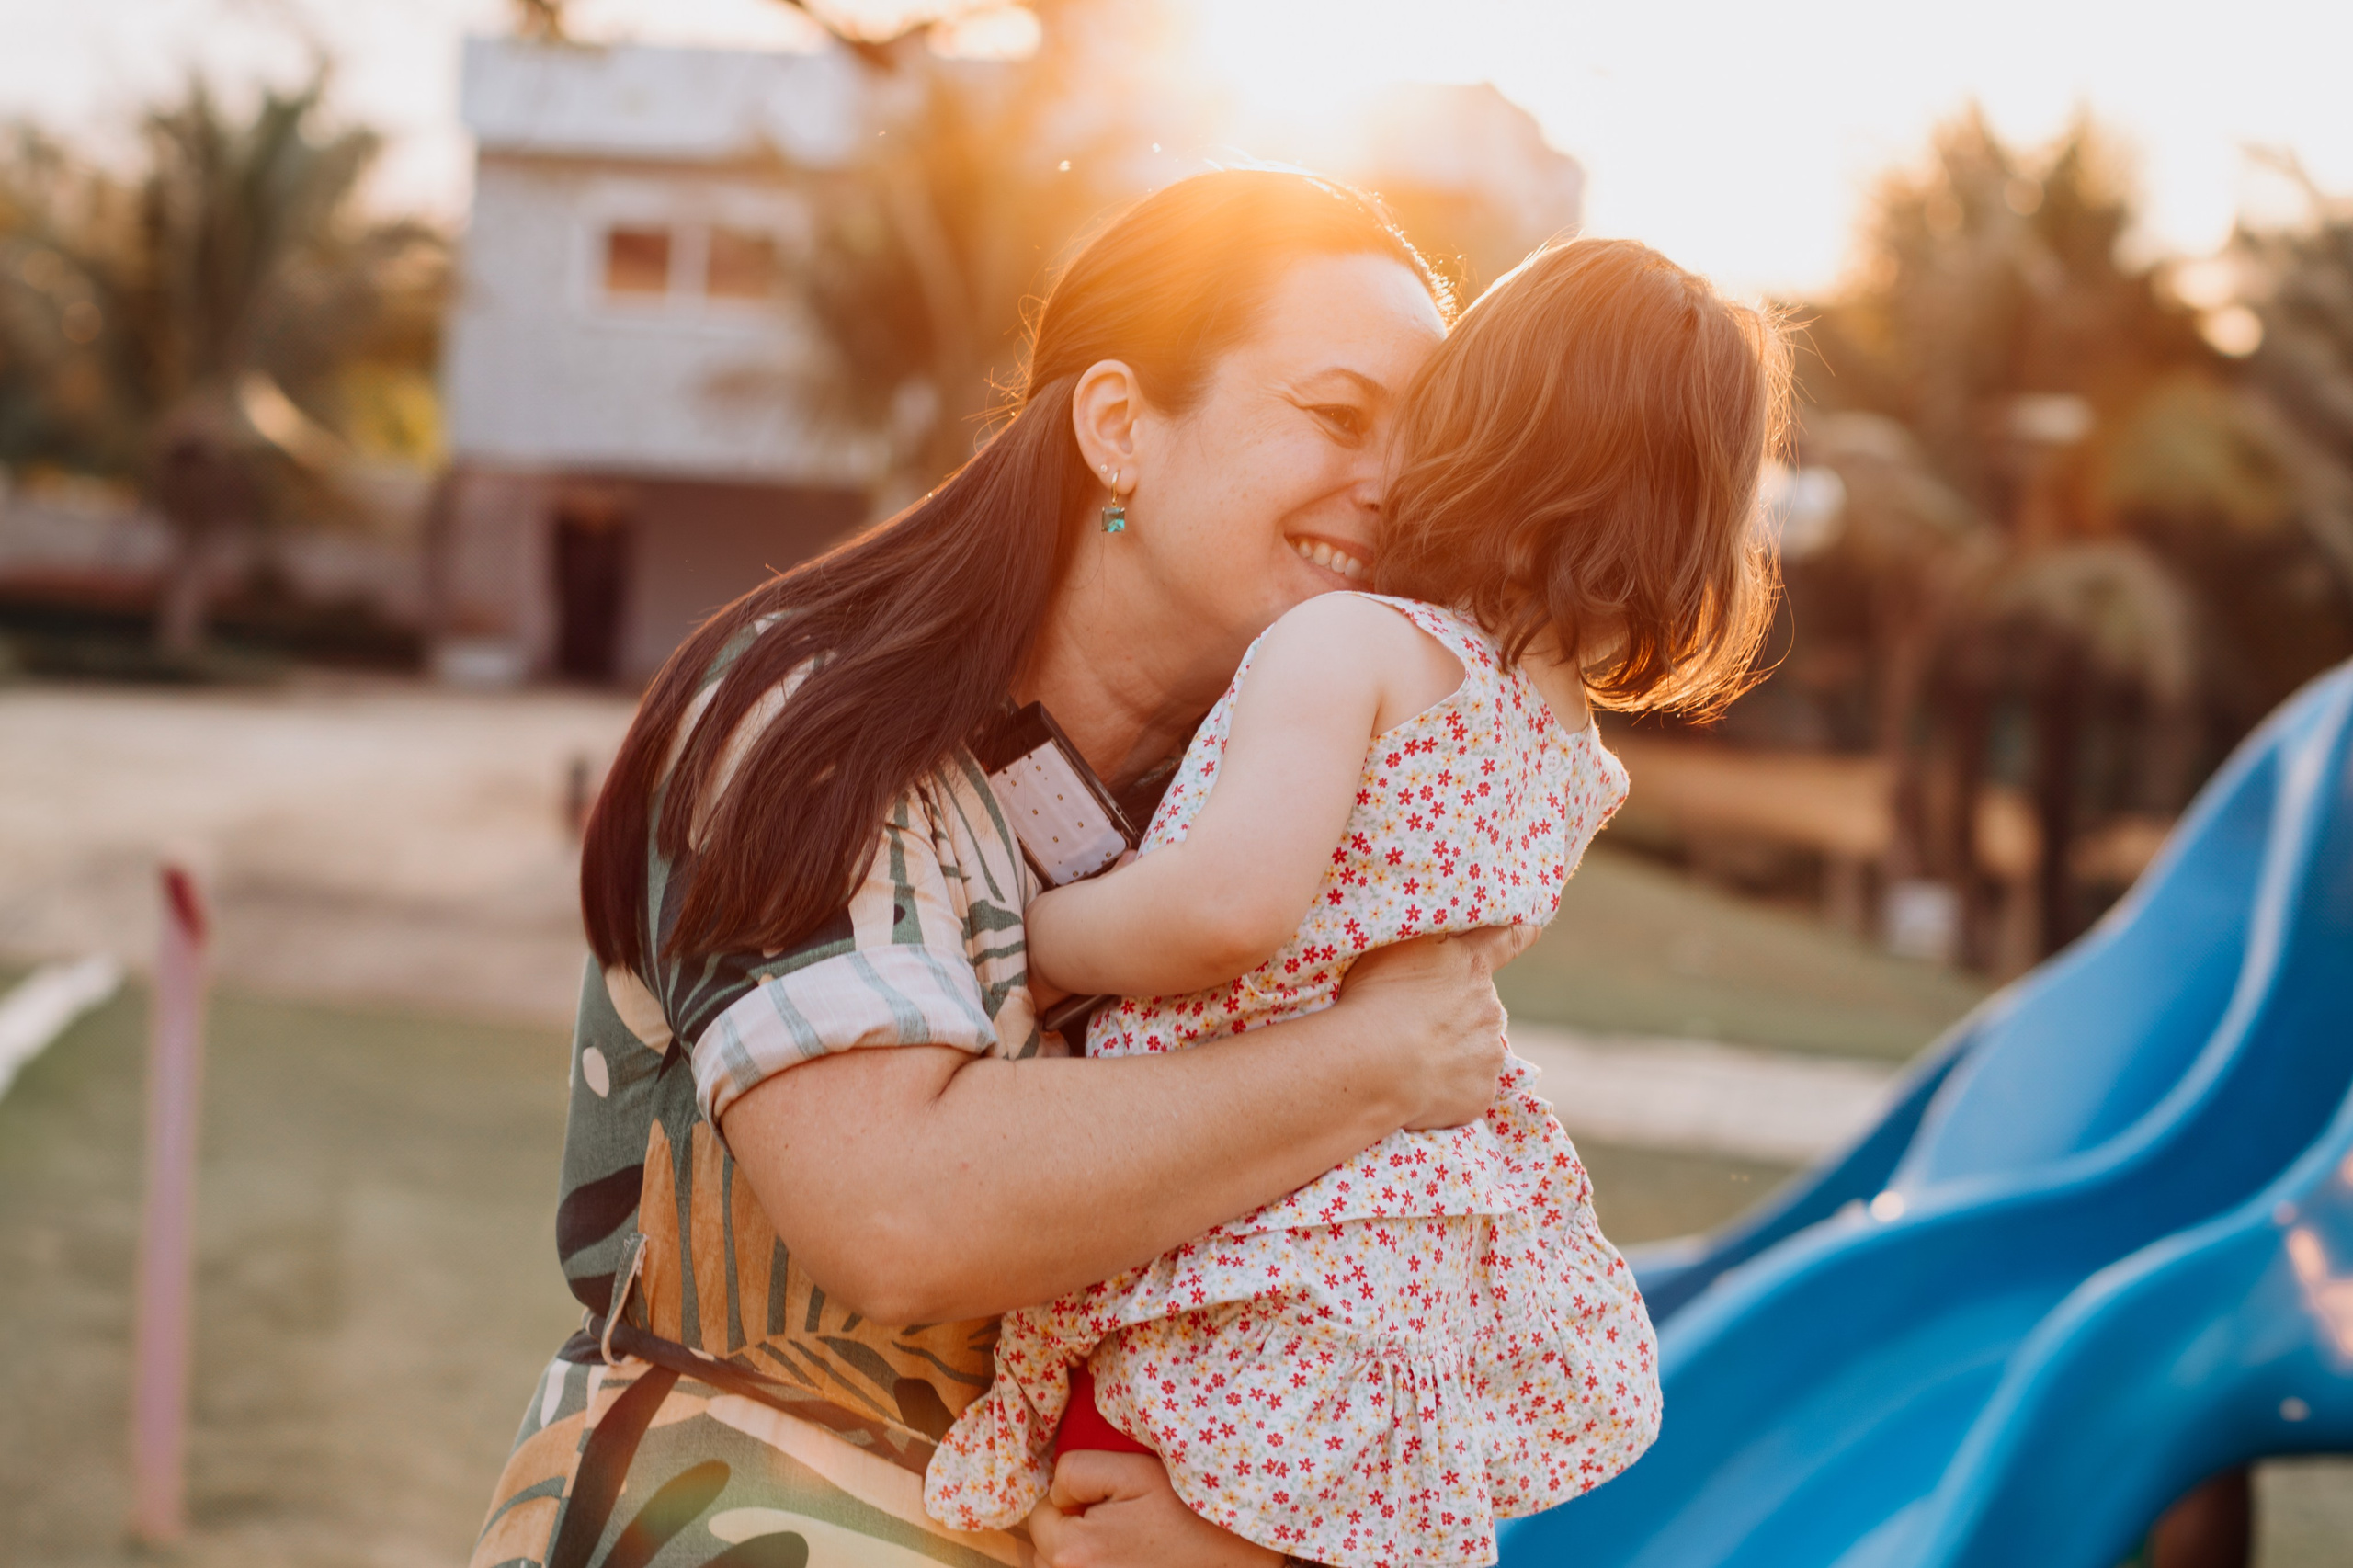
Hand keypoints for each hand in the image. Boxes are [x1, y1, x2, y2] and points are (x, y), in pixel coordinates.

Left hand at [1028, 1451, 1280, 1567]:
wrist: (1239, 1554)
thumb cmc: (1189, 1509)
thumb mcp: (1132, 1471)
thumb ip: (1077, 1471)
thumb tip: (1058, 1494)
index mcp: (1074, 1551)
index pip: (1038, 1516)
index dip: (1069, 1500)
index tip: (1106, 1499)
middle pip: (1046, 1551)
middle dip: (1068, 1531)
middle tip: (1117, 1520)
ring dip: (1080, 1556)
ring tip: (1126, 1544)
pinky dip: (1097, 1566)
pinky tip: (1130, 1561)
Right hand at [1334, 929, 1517, 1131]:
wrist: (1375, 1066)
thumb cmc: (1379, 997)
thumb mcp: (1398, 944)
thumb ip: (1431, 934)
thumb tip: (1451, 929)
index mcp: (1471, 967)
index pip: (1508, 939)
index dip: (1523, 931)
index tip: (1533, 927)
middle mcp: (1490, 1009)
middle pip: (1480, 1005)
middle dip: (1457, 1011)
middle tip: (1416, 1022)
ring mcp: (1489, 1056)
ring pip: (1476, 1049)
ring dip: (1453, 1051)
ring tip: (1411, 1058)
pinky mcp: (1481, 1095)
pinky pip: (1466, 1088)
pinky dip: (1447, 1088)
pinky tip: (1418, 1085)